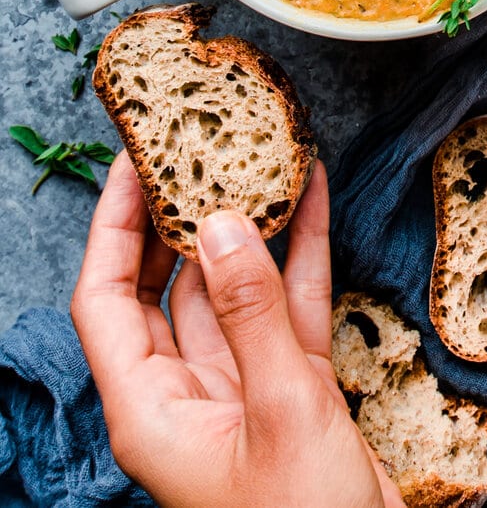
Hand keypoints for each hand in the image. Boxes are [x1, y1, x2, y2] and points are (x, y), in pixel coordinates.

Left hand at [72, 154, 403, 507]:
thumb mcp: (281, 410)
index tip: (133, 161)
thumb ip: (252, 313)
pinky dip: (299, 252)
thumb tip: (220, 223)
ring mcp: (241, 385)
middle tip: (196, 146)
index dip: (113, 226)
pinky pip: (287, 304)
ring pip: (233, 286)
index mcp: (151, 408)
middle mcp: (186, 391)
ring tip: (258, 156)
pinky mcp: (291, 385)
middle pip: (167, 285)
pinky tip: (311, 199)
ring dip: (248, 225)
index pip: (106, 298)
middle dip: (180, 214)